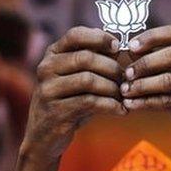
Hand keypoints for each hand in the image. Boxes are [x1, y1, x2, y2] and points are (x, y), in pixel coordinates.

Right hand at [22, 27, 125, 160]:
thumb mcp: (77, 77)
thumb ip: (94, 61)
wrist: (44, 136)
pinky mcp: (56, 111)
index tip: (118, 48)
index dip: (100, 38)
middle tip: (126, 79)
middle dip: (112, 68)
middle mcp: (46, 68)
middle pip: (86, 58)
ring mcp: (48, 90)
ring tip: (124, 96)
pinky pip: (89, 102)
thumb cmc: (68, 102)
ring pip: (89, 80)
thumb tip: (119, 47)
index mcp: (52, 54)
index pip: (75, 34)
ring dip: (112, 88)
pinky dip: (110, 105)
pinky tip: (121, 110)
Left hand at [120, 25, 170, 170]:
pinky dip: (145, 102)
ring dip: (142, 85)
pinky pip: (167, 101)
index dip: (151, 37)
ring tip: (125, 90)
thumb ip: (163, 61)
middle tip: (126, 73)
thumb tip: (130, 50)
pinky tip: (132, 105)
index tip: (130, 46)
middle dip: (144, 63)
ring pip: (169, 80)